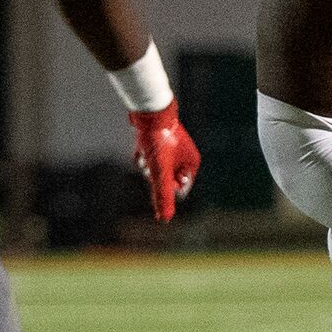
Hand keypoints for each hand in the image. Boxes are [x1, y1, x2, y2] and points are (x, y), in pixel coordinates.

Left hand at [129, 102, 200, 221]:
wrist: (149, 112)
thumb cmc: (158, 141)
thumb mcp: (160, 172)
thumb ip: (163, 195)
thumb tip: (165, 219)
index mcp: (192, 163)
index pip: (179, 189)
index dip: (165, 188)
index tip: (156, 177)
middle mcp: (185, 156)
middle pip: (166, 179)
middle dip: (154, 176)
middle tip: (150, 164)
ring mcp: (172, 148)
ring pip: (156, 168)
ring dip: (147, 166)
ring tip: (145, 154)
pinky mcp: (159, 140)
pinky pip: (150, 156)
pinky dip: (143, 156)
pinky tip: (140, 149)